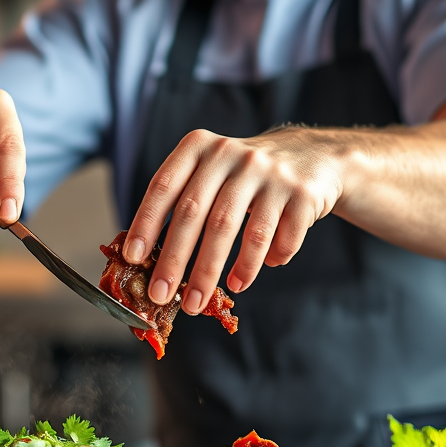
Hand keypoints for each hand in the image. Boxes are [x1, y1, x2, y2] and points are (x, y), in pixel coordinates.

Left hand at [123, 127, 346, 315]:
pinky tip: (242, 280)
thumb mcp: (210, 171)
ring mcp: (270, 173)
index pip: (165, 186)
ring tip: (199, 300)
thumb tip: (145, 258)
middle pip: (196, 213)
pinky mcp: (302, 194)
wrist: (312, 156)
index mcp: (200, 146)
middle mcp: (232, 154)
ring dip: (213, 272)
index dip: (146, 223)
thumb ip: (181, 200)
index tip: (133, 258)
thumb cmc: (243, 175)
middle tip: (161, 295)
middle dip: (176, 261)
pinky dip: (258, 265)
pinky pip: (278, 239)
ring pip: (237, 231)